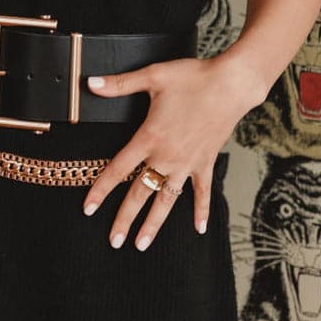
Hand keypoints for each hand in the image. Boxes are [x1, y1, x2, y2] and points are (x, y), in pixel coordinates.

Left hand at [81, 55, 248, 250]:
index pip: (118, 169)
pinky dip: (201, 210)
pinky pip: (202, 192)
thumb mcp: (153, 76)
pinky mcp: (206, 162)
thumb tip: (90, 83)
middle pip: (140, 192)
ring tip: (142, 244)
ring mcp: (188, 163)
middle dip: (125, 218)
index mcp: (150, 137)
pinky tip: (199, 228)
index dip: (101, 189)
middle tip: (113, 240)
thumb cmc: (193, 77)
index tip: (88, 208)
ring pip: (166, 199)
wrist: (232, 84)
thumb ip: (120, 84)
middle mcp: (167, 156)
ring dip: (154, 223)